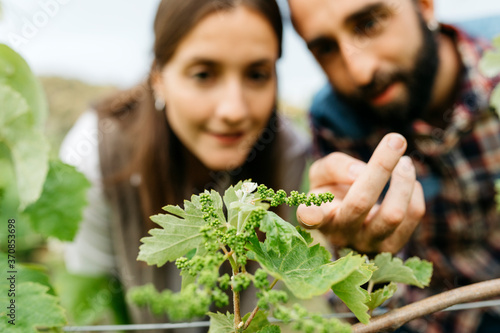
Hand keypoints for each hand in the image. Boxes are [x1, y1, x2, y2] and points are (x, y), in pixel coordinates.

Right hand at [297, 133, 424, 253]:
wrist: (350, 221)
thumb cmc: (332, 194)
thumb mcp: (322, 175)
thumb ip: (335, 166)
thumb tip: (361, 172)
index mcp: (319, 215)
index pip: (310, 218)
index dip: (309, 215)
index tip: (310, 212)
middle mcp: (341, 234)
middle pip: (360, 202)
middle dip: (381, 166)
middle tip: (396, 139)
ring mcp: (367, 243)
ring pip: (393, 213)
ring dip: (403, 178)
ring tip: (404, 160)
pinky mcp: (393, 246)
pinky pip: (414, 214)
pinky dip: (414, 189)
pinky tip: (405, 180)